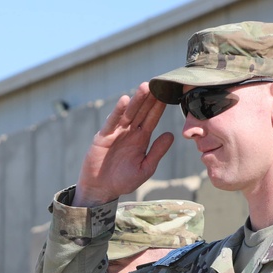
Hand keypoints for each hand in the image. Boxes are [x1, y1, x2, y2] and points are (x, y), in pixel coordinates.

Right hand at [74, 82, 173, 206]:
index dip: (160, 106)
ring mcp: (116, 133)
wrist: (101, 190)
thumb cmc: (123, 181)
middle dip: (150, 98)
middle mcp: (129, 132)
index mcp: (141, 138)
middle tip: (160, 83)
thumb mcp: (145, 168)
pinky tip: (124, 101)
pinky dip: (117, 112)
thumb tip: (171, 134)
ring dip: (137, 100)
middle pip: (142, 111)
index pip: (152, 118)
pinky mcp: (103, 137)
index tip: (170, 93)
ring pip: (128, 113)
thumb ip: (157, 152)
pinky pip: (112, 122)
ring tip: (146, 86)